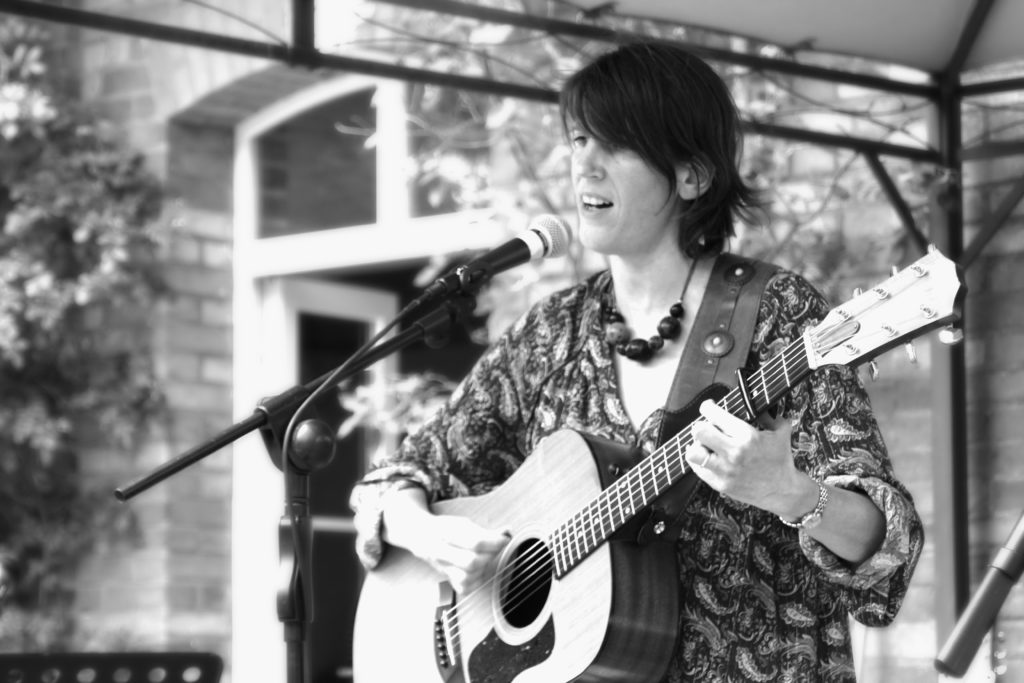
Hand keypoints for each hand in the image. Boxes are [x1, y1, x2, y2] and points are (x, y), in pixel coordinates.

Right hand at [382, 487, 508, 594]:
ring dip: (483, 568)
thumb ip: (485, 531)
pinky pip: (464, 587)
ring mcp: (442, 567)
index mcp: (445, 533)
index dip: (494, 542)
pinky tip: (477, 570)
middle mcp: (441, 552)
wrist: (420, 535)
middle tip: (494, 548)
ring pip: (468, 578)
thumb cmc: (444, 528)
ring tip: (485, 557)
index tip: (505, 537)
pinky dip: (476, 580)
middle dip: (489, 555)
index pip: (475, 542)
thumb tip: (507, 532)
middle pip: (472, 562)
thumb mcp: (463, 523)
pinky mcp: (447, 578)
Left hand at [683, 400, 815, 517]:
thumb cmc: (782, 459)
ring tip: (705, 445)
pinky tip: (707, 457)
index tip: (709, 407)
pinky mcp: (720, 485)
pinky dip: (699, 460)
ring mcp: (726, 471)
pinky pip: (698, 469)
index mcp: (747, 436)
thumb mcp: (781, 431)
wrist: (783, 491)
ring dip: (696, 445)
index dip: (707, 407)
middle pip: (699, 431)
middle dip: (701, 425)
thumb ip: (768, 414)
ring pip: (693, 452)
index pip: (714, 415)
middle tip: (707, 427)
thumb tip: (754, 402)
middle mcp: (734, 453)